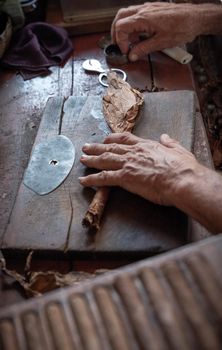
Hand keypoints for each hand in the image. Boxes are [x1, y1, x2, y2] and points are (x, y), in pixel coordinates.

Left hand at [79, 132, 197, 205]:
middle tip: (86, 147)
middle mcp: (134, 153)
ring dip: (91, 160)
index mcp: (146, 145)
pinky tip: (83, 181)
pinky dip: (92, 179)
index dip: (113, 138)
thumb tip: (165, 136)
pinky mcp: (125, 177)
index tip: (105, 139)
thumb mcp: (179, 150)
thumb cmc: (182, 168)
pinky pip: (104, 178)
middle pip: (110, 148)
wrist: (181, 179)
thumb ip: (170, 142)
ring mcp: (128, 164)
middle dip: (96, 147)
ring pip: (104, 160)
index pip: (125, 138)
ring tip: (82, 160)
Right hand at [111, 2, 218, 60]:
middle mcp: (143, 10)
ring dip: (124, 28)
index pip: (121, 27)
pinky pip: (136, 14)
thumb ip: (144, 49)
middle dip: (117, 33)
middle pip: (120, 18)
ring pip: (126, 14)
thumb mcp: (161, 43)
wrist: (195, 18)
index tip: (126, 51)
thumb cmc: (182, 27)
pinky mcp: (152, 9)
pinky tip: (139, 35)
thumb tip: (132, 55)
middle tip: (120, 45)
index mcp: (143, 18)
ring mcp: (148, 8)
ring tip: (130, 42)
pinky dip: (133, 25)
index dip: (120, 41)